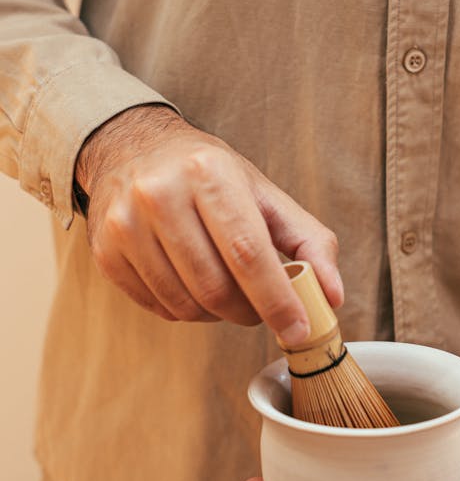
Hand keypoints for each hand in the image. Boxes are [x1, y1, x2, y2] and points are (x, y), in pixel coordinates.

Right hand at [75, 104, 341, 335]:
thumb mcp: (264, 194)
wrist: (133, 149)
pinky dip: (187, 311)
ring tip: (228, 293)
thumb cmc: (209, 176)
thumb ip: (309, 242)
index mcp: (208, 173)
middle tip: (261, 308)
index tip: (298, 331)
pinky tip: (194, 286)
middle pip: (216, 286)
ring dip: (218, 315)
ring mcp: (125, 224)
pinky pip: (158, 307)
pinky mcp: (106, 252)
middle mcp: (160, 194)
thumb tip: (332, 295)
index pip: (248, 253)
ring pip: (186, 304)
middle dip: (249, 312)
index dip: (277, 300)